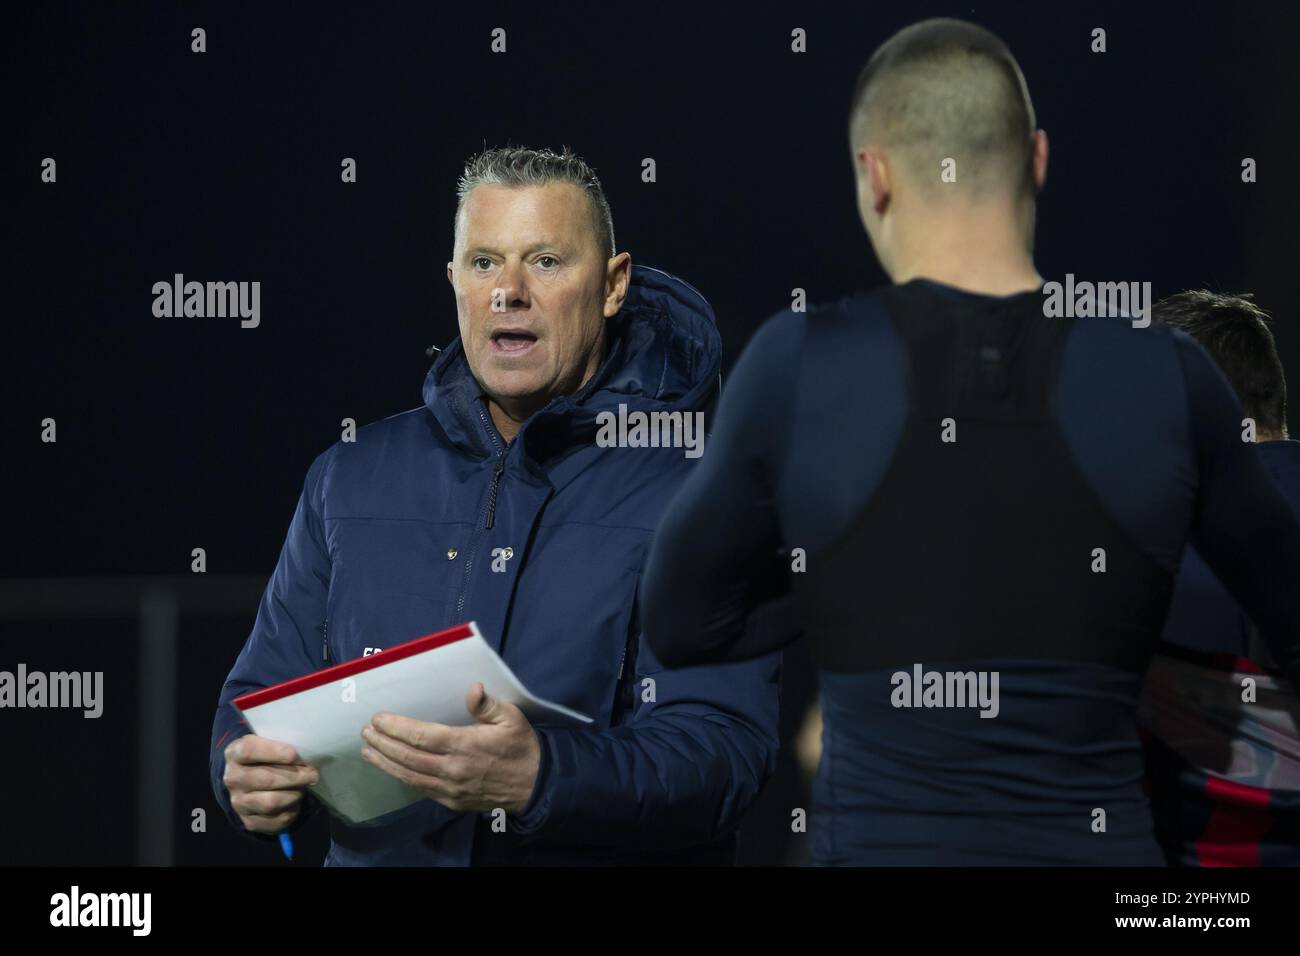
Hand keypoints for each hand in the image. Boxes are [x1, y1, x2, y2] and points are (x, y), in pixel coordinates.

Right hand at [223, 734, 319, 833]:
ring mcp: (239, 802)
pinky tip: (294, 801)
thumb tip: (308, 754)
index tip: (293, 754)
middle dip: (295, 776)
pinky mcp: (250, 821)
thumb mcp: (267, 743)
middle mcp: (233, 779)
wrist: (247, 782)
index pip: (249, 751)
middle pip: (267, 779)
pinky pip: (278, 819)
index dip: (273, 752)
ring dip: (295, 794)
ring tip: (303, 786)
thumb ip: (282, 743)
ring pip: (273, 802)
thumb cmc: (264, 757)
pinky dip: (292, 810)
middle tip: (313, 773)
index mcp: (234, 754)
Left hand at [360, 682, 541, 814]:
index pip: (422, 736)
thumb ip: (488, 705)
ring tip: (368, 750)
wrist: (534, 786)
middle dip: (384, 744)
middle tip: (366, 731)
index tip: (378, 719)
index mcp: (466, 745)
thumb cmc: (521, 747)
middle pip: (409, 757)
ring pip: (410, 776)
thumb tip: (473, 688)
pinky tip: (392, 768)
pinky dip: (403, 777)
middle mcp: (453, 769)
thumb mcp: (512, 718)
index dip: (397, 728)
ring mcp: (450, 788)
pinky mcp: (451, 801)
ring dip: (386, 763)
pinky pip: (421, 788)